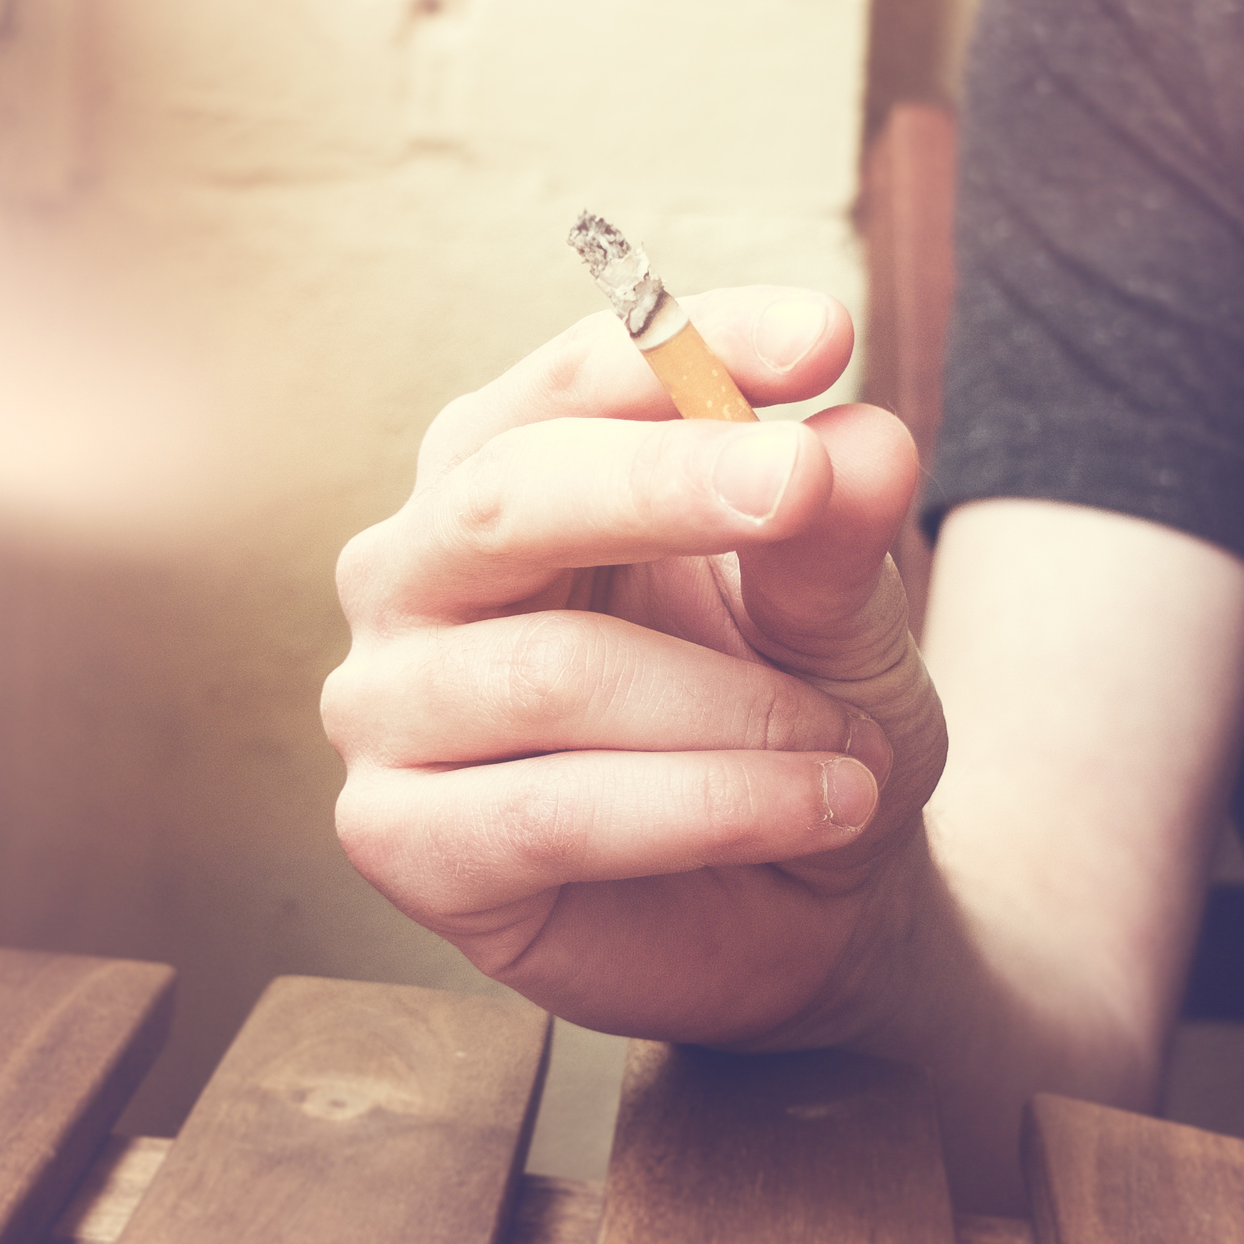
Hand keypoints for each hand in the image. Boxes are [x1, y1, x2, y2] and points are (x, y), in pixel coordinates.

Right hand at [321, 287, 947, 1047]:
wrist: (791, 904)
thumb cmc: (786, 721)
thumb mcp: (837, 618)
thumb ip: (832, 531)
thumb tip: (860, 439)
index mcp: (499, 472)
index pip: (570, 377)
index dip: (687, 345)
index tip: (826, 338)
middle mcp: (411, 570)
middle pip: (503, 497)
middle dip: (667, 485)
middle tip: (806, 487)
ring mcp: (383, 706)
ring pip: (547, 673)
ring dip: (735, 710)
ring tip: (851, 748)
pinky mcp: (396, 838)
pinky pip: (547, 812)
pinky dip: (709, 808)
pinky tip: (819, 810)